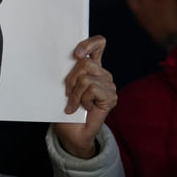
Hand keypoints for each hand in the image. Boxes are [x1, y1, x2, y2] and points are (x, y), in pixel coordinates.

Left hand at [53, 36, 116, 159]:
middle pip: (85, 63)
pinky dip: (83, 100)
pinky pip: (92, 89)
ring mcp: (109, 85)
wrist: (72, 133)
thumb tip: (70, 59)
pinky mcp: (111, 97)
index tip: (77, 53)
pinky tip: (86, 108)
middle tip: (68, 94)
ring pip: (86, 78)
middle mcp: (103, 74)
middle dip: (71, 79)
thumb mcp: (65, 88)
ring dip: (75, 94)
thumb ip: (70, 73)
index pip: (99, 44)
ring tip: (75, 104)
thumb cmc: (67, 110)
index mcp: (92, 68)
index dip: (90, 43)